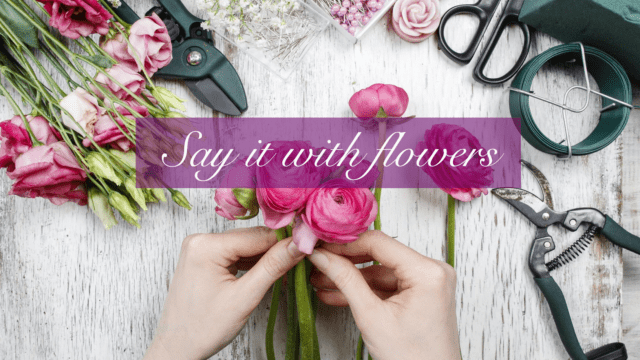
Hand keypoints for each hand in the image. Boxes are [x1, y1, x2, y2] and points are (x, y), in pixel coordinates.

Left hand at [144, 227, 304, 359]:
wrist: (176, 349)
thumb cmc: (202, 328)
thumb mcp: (244, 297)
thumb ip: (273, 266)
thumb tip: (298, 244)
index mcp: (206, 245)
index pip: (257, 235)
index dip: (285, 241)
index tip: (309, 246)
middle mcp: (200, 240)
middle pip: (251, 238)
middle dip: (276, 250)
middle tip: (303, 260)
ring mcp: (200, 248)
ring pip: (245, 246)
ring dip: (266, 258)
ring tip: (287, 271)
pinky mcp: (203, 258)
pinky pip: (235, 254)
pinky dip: (252, 264)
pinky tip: (267, 274)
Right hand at [309, 230, 460, 359]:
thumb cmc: (413, 359)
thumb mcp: (372, 317)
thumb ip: (346, 281)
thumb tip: (323, 257)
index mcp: (427, 272)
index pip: (379, 242)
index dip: (346, 243)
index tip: (322, 245)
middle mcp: (433, 271)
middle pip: (380, 254)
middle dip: (346, 261)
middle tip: (318, 262)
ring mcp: (428, 282)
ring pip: (380, 270)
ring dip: (351, 277)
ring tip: (321, 281)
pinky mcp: (421, 293)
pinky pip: (388, 283)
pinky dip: (366, 289)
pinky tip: (338, 293)